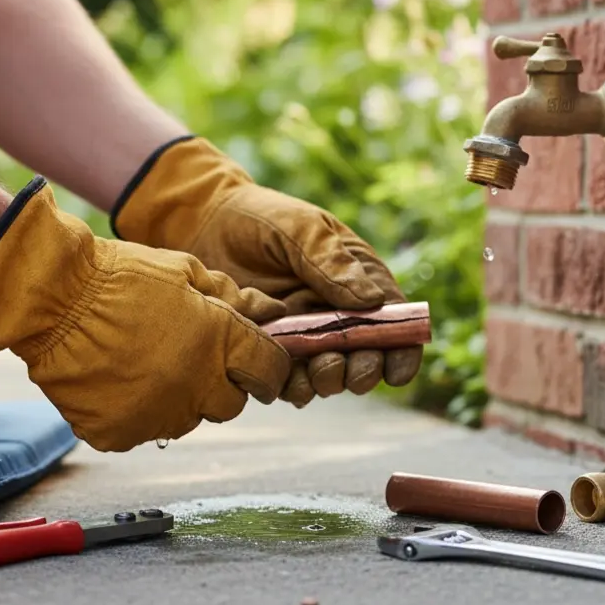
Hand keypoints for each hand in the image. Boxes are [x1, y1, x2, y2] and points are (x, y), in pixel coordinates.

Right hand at [0, 177, 291, 450]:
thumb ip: (233, 297)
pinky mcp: (119, 434)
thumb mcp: (185, 271)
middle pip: (231, 403)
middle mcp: (196, 387)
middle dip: (220, 383)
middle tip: (189, 355)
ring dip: (178, 397)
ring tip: (143, 361)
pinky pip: (141, 430)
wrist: (51, 299)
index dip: (267, 365)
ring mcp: (156, 417)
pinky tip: (115, 378)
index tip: (253, 361)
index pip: (271, 371)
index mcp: (221, 343)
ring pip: (186, 420)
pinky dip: (134, 411)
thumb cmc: (120, 277)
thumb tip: (272, 312)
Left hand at [110, 137, 422, 405]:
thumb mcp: (300, 228)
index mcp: (359, 281)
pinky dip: (289, 386)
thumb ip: (332, 262)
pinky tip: (281, 377)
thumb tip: (373, 301)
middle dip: (360, 372)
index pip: (395, 323)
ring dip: (326, 382)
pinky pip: (288, 381)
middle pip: (366, 358)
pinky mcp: (272, 351)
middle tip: (341, 368)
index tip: (395, 369)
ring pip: (328, 376)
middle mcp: (338, 315)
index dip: (402, 352)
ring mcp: (305, 336)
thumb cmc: (260, 218)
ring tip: (311, 373)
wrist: (203, 225)